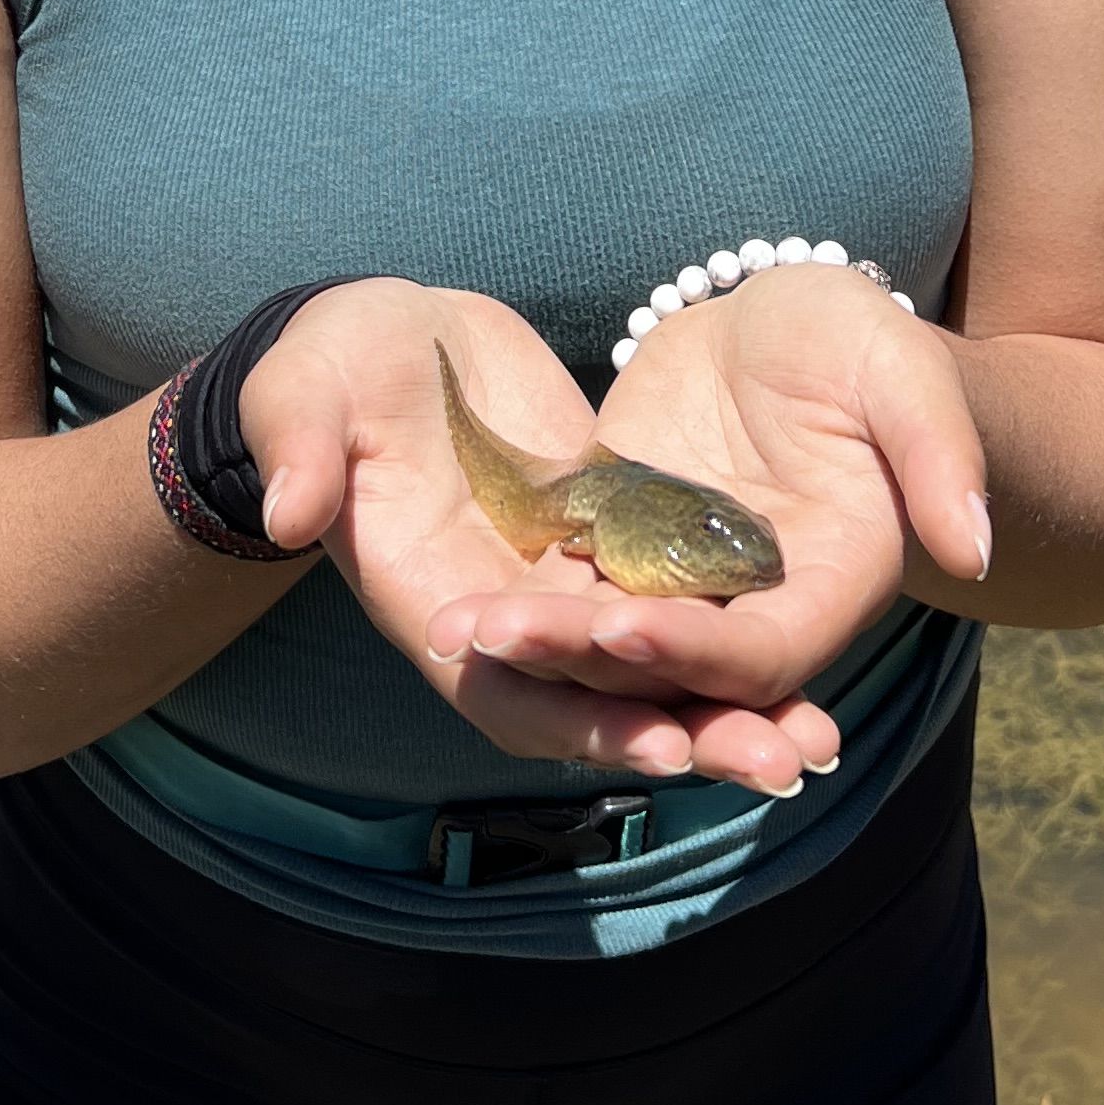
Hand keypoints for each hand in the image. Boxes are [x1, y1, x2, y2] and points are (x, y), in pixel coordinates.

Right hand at [239, 283, 840, 795]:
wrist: (382, 339)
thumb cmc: (328, 364)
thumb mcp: (302, 392)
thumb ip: (297, 448)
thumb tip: (287, 512)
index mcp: (427, 593)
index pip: (506, 686)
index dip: (581, 723)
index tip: (665, 745)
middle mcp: (501, 610)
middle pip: (597, 703)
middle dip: (686, 737)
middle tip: (783, 765)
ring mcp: (557, 581)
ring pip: (647, 667)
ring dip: (724, 707)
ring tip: (816, 743)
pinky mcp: (603, 535)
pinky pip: (671, 603)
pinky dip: (728, 636)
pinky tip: (809, 663)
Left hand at [421, 262, 991, 724]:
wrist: (790, 322)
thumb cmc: (862, 341)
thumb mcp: (901, 370)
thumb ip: (941, 454)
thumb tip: (975, 548)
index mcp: (831, 587)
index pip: (761, 651)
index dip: (693, 650)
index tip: (617, 624)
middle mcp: (753, 609)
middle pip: (671, 668)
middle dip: (585, 664)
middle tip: (494, 639)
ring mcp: (683, 587)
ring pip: (611, 643)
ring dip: (541, 649)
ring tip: (460, 632)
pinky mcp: (626, 551)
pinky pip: (573, 593)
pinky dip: (526, 606)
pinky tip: (458, 603)